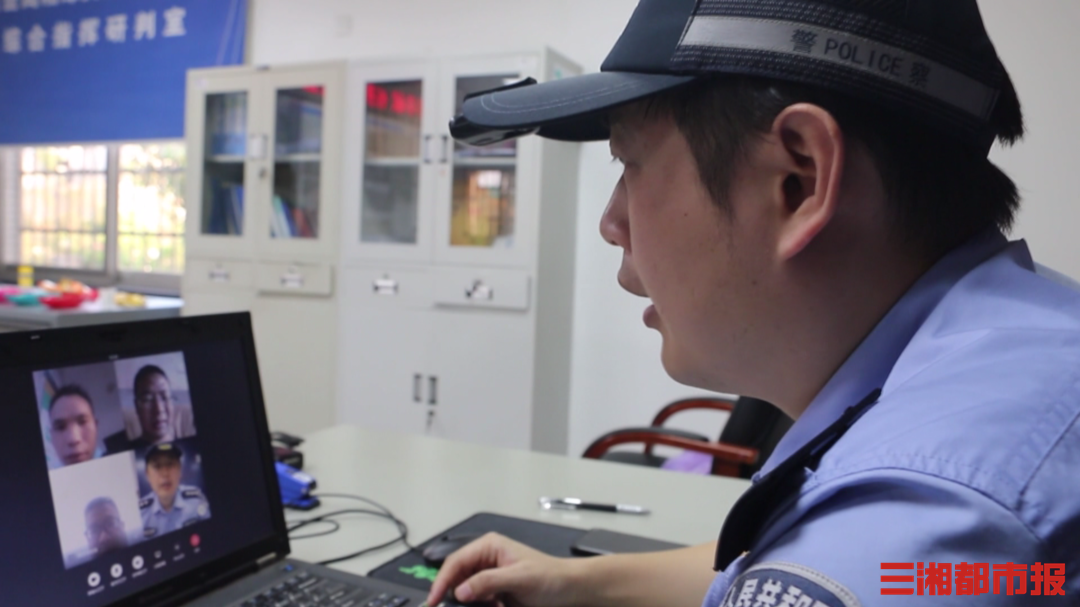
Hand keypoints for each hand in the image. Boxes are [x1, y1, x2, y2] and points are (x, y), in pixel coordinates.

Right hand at [425, 532, 582, 606]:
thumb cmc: (550, 578)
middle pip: (456, 575)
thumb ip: (488, 582)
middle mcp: (486, 557)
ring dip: (468, 602)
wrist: (571, 589)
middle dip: (451, 593)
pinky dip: (479, 605)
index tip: (433, 601)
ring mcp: (490, 573)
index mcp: (489, 546)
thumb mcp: (519, 579)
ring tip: (483, 606)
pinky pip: (477, 598)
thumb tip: (460, 591)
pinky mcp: (495, 588)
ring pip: (465, 589)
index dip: (441, 581)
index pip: (456, 562)